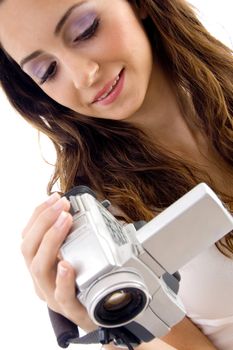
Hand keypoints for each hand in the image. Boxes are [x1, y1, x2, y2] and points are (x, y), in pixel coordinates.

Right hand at [21, 193, 96, 331]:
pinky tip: (67, 264)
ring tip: (65, 220)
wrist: (99, 313)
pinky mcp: (70, 309)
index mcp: (40, 263)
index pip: (29, 236)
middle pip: (28, 248)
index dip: (39, 214)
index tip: (55, 197)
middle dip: (44, 221)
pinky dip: (63, 279)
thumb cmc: (84, 281)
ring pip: (39, 268)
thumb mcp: (73, 255)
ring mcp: (52, 294)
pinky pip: (62, 296)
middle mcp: (41, 278)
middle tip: (62, 204)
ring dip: (51, 240)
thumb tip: (77, 207)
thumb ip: (72, 235)